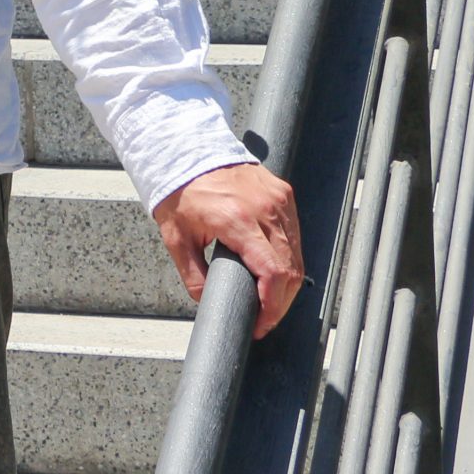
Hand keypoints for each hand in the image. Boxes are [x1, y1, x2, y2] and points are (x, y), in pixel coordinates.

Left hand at [153, 161, 302, 336]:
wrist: (187, 150)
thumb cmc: (179, 191)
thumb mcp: (176, 237)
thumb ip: (193, 274)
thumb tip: (207, 303)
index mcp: (237, 220)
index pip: (273, 274)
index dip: (272, 307)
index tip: (260, 323)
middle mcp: (264, 209)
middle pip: (290, 270)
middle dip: (280, 303)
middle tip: (263, 319)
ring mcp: (278, 200)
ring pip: (297, 255)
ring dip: (287, 283)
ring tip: (268, 299)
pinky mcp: (283, 194)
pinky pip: (294, 235)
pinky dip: (288, 258)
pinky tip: (273, 271)